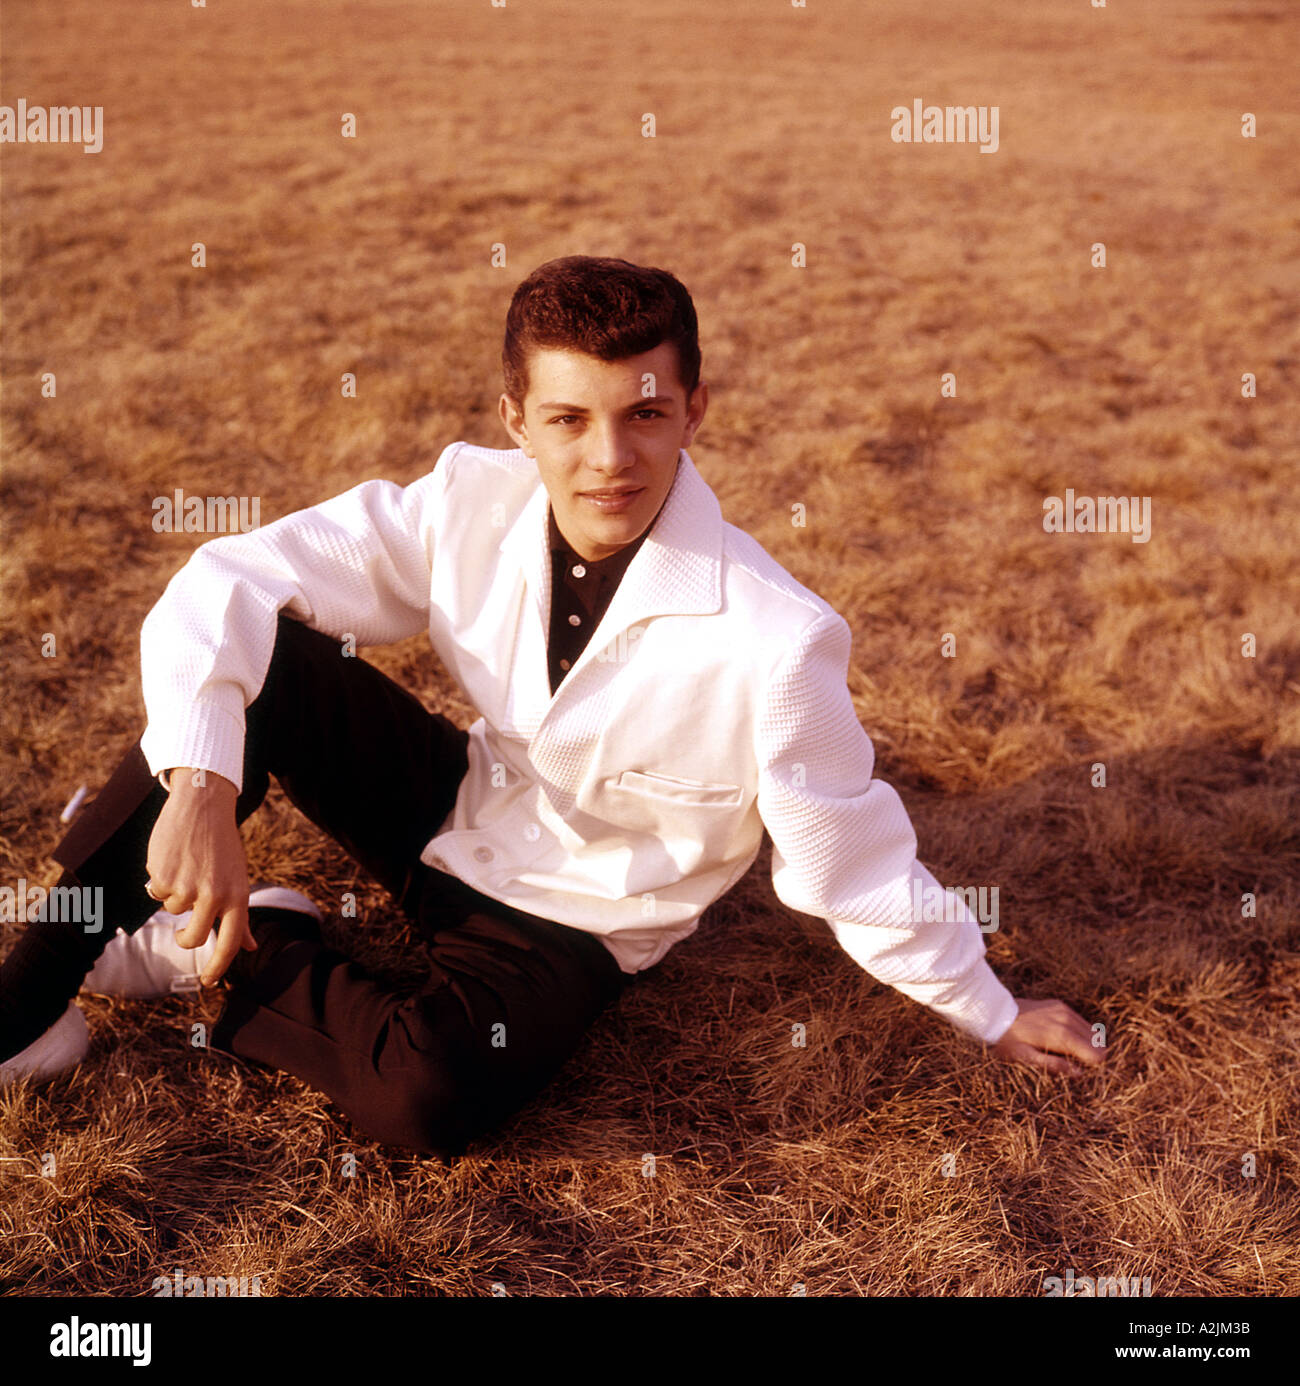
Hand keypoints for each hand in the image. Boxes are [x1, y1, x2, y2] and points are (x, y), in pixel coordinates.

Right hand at [145, 768, 254, 985]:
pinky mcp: (164, 877)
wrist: (204, 806)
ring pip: (171, 909)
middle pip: (192, 938)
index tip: (209, 982)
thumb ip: (239, 914)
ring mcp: (188, 888)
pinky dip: (160, 877)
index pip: (230, 943)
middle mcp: (215, 896)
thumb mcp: (239, 879)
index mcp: (238, 897)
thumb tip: (249, 946)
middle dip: (183, 938)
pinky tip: (173, 856)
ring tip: (187, 866)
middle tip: (181, 933)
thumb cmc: (222, 846)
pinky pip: (155, 889)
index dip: (218, 967)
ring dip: (173, 893)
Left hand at [990, 997, 1107, 1075]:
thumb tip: (1079, 1073)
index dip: (1091, 1067)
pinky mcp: (1061, 1005)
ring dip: (1086, 1044)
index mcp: (1062, 1036)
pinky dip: (1079, 1032)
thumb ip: (1054, 1066)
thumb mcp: (1026, 1059)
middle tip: (1070, 1062)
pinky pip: (1081, 1021)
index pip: (1098, 1055)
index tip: (1077, 1070)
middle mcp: (1068, 1020)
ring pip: (1093, 1032)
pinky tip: (1062, 1038)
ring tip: (1065, 1052)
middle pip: (1098, 1044)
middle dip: (1090, 1056)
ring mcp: (1065, 1010)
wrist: (995, 1012)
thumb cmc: (1008, 1040)